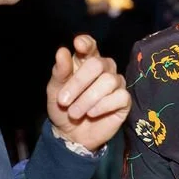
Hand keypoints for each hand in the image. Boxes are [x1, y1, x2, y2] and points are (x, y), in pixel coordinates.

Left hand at [46, 35, 130, 151]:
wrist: (71, 135)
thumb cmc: (63, 108)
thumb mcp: (55, 91)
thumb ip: (60, 72)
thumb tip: (62, 51)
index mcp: (85, 61)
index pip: (90, 45)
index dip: (86, 43)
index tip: (78, 46)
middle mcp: (104, 68)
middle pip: (97, 64)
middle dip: (79, 82)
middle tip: (64, 101)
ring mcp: (116, 83)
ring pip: (108, 81)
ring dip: (87, 99)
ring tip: (74, 113)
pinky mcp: (124, 100)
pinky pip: (119, 97)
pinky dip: (102, 106)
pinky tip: (92, 114)